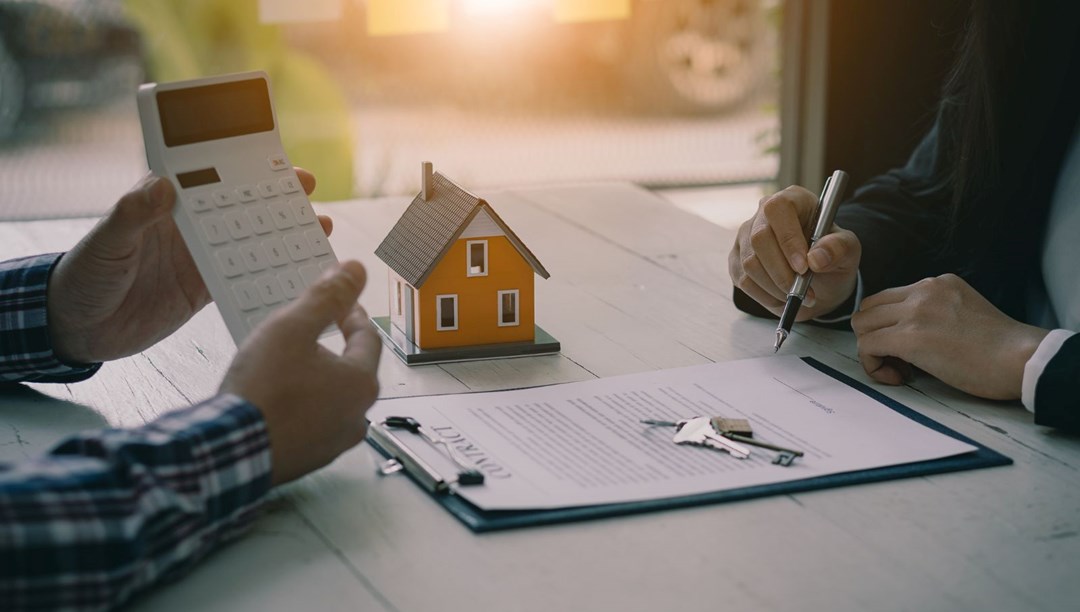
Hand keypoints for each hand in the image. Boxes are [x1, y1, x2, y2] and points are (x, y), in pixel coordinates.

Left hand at [47, 171, 331, 363]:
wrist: (77, 329)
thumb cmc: (82, 276)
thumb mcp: (105, 242)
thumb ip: (132, 214)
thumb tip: (162, 185)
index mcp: (165, 206)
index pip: (211, 177)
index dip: (244, 167)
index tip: (277, 162)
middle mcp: (187, 227)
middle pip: (239, 205)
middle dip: (276, 196)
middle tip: (309, 190)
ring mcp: (199, 257)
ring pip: (250, 239)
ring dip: (281, 233)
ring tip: (317, 228)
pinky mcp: (203, 289)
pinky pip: (244, 276)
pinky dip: (269, 272)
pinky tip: (294, 269)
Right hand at [220, 261, 380, 484]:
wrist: (228, 452)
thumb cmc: (262, 392)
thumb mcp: (292, 328)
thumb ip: (326, 297)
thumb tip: (355, 270)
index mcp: (361, 384)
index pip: (368, 338)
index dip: (352, 315)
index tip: (340, 304)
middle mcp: (356, 416)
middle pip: (352, 370)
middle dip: (332, 348)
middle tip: (308, 333)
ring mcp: (333, 442)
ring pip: (332, 399)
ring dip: (315, 379)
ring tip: (286, 365)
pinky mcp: (309, 458)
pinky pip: (311, 423)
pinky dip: (300, 407)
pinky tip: (275, 398)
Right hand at [729, 185, 861, 320]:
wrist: (819, 278)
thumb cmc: (832, 256)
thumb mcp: (848, 250)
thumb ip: (838, 249)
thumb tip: (816, 259)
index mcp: (793, 200)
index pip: (778, 209)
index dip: (788, 239)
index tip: (803, 268)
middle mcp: (763, 214)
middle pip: (759, 239)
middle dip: (781, 272)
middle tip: (801, 291)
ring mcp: (746, 236)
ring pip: (749, 263)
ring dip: (775, 287)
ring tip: (797, 296)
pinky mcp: (736, 259)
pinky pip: (743, 280)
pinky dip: (765, 296)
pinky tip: (783, 297)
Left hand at [851, 274, 1048, 398]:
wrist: (1022, 359)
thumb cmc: (1000, 349)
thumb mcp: (962, 313)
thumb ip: (933, 314)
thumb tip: (902, 337)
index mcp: (938, 284)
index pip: (888, 299)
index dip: (888, 326)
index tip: (907, 350)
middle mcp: (923, 290)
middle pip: (869, 309)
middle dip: (874, 336)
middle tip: (899, 362)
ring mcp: (915, 311)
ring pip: (861, 325)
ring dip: (872, 350)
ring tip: (899, 370)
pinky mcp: (910, 336)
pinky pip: (867, 346)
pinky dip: (873, 365)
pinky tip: (898, 377)